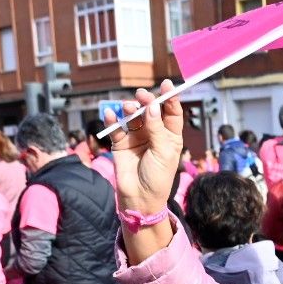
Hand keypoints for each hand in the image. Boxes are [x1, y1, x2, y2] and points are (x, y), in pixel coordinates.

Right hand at [106, 81, 184, 213]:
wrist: (140, 198)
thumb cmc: (158, 177)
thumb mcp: (163, 152)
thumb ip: (157, 128)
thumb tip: (152, 106)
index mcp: (170, 136)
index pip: (171, 112)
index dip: (170, 98)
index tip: (167, 85)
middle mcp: (153, 133)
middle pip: (150, 110)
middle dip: (147, 101)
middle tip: (142, 96)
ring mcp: (136, 138)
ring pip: (132, 117)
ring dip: (130, 109)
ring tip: (128, 108)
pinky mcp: (121, 144)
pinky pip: (116, 128)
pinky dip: (112, 120)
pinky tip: (110, 114)